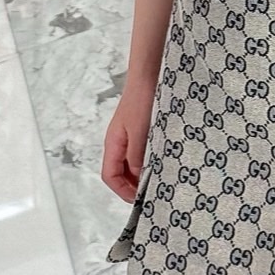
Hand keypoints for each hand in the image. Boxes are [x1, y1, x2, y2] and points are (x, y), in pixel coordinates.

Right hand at [102, 86, 153, 200]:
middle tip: (153, 194)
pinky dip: (151, 162)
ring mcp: (131, 136)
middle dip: (133, 186)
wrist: (151, 75)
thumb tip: (139, 179)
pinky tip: (165, 162)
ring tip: (160, 180)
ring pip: (133, 164)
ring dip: (143, 174)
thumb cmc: (142, 100)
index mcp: (113, 144)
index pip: (110, 176)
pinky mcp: (143, 130)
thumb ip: (138, 156)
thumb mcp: (141, 132)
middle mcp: (120, 142)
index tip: (139, 200)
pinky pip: (143, 153)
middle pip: (121, 173)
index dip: (122, 191)